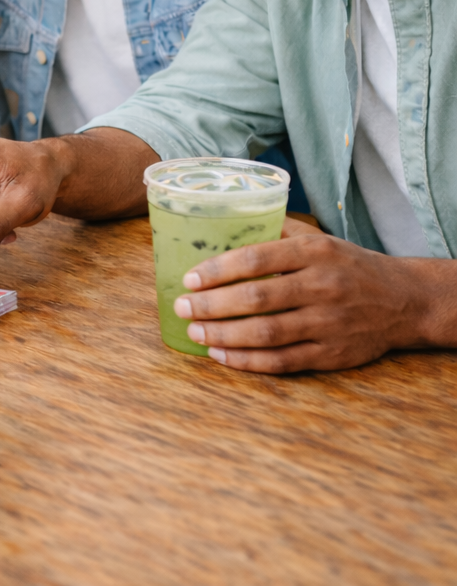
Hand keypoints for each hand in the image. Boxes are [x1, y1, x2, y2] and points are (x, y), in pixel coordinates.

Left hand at [174, 227, 435, 373]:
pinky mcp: (333, 354)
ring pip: (266, 333)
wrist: (405, 299)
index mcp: (314, 252)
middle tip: (182, 307)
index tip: (189, 278)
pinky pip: (283, 361)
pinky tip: (221, 356)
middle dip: (212, 306)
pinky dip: (247, 361)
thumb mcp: (318, 239)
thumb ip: (274, 231)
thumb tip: (221, 224)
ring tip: (194, 332)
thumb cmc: (347, 265)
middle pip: (257, 299)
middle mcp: (322, 286)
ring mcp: (329, 323)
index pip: (257, 259)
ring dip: (223, 336)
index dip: (218, 270)